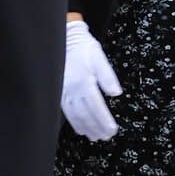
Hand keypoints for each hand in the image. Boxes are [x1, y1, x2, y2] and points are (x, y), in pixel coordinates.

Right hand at [61, 19, 121, 141]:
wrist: (64, 39)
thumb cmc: (84, 47)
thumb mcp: (99, 57)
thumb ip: (108, 77)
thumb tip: (116, 94)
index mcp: (85, 81)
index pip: (97, 107)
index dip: (104, 121)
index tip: (112, 130)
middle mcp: (73, 89)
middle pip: (86, 115)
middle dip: (97, 127)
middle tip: (106, 137)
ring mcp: (64, 91)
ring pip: (75, 116)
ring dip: (86, 128)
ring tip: (95, 137)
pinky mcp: (58, 91)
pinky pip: (66, 111)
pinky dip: (74, 122)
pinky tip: (80, 128)